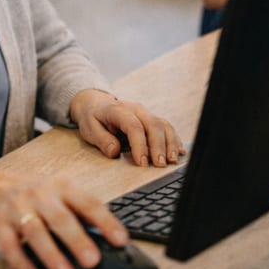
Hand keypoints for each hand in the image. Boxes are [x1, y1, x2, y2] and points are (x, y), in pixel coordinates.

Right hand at [0, 168, 126, 268]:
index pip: (88, 203)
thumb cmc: (42, 197)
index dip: (105, 222)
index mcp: (63, 187)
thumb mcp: (64, 196)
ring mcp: (18, 208)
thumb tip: (111, 243)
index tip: (121, 240)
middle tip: (92, 261)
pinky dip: (22, 264)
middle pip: (60, 218)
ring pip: (34, 232)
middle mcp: (40, 195)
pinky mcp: (0, 224)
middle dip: (77, 240)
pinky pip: (10, 246)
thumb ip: (83, 215)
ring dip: (51, 255)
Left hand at [69, 89, 184, 167]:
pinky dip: (174, 139)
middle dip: (159, 146)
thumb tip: (114, 152)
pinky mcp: (152, 119)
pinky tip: (179, 152)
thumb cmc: (93, 118)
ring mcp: (146, 113)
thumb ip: (101, 140)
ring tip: (172, 160)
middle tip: (160, 165)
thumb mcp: (89, 128)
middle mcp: (136, 109)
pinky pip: (167, 127)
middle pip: (153, 125)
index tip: (142, 163)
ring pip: (163, 125)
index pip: (133, 126)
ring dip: (170, 143)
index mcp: (118, 110)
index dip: (139, 145)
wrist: (97, 103)